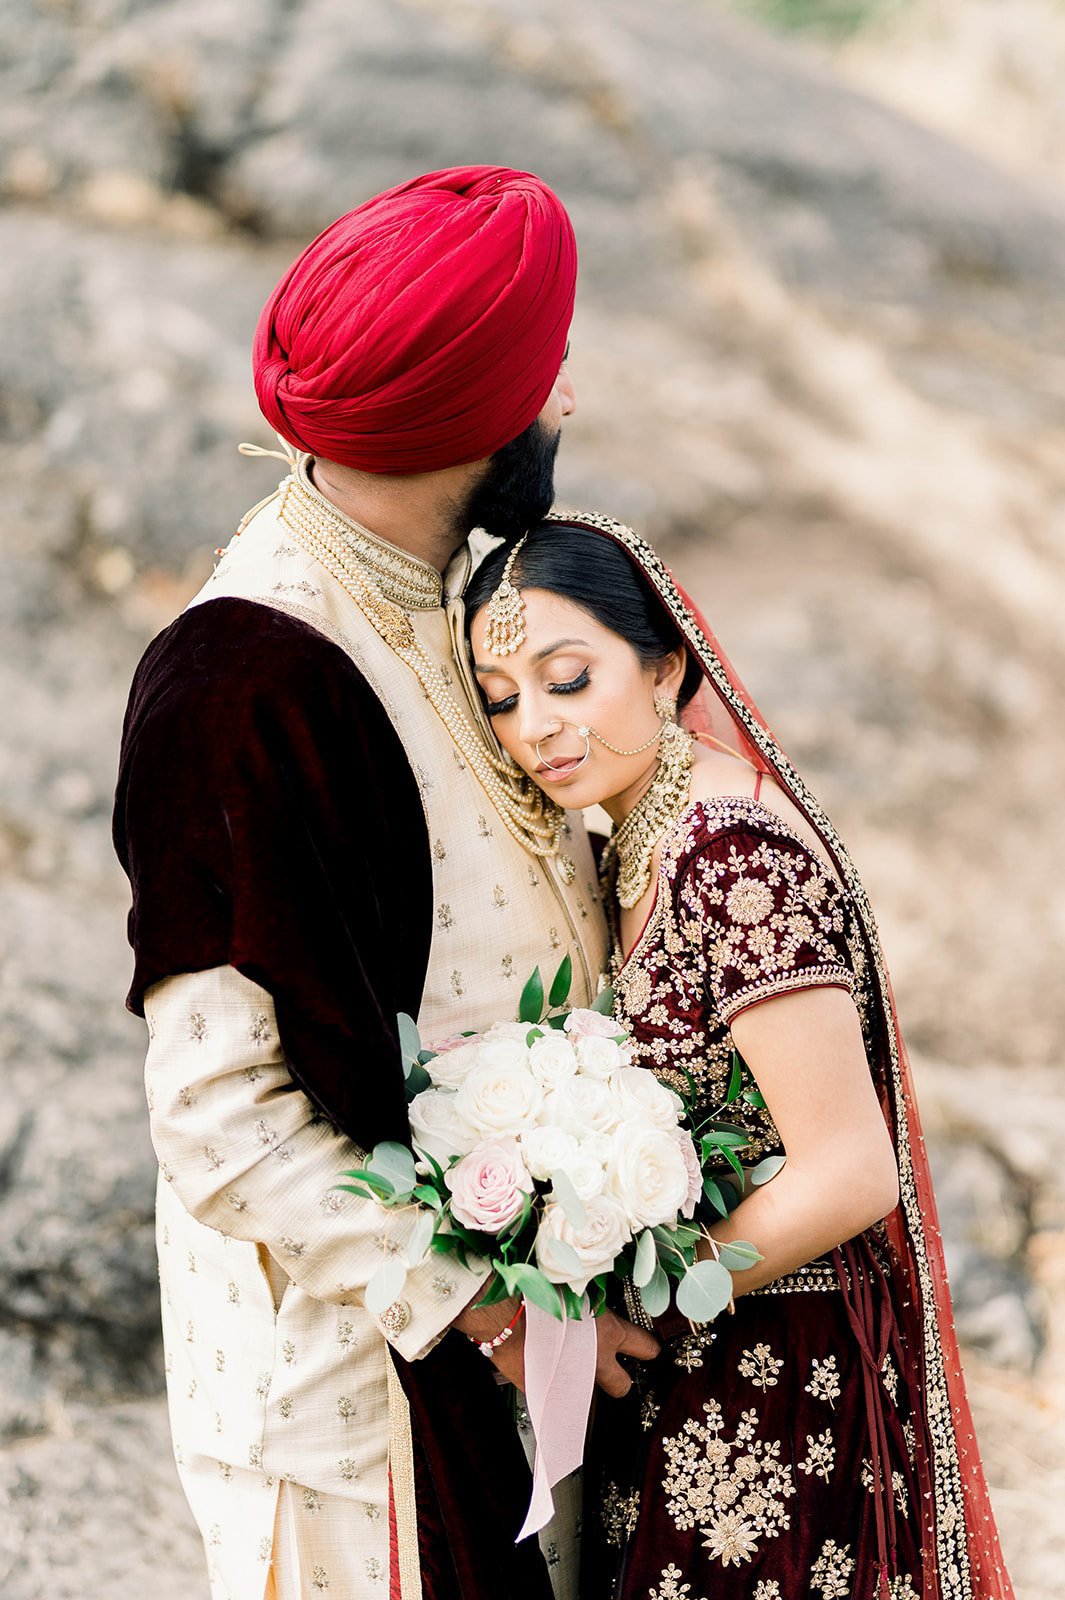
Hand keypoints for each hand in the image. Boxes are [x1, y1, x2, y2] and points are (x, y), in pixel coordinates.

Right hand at [451, 1297, 658, 1394]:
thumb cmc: (538, 1292)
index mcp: (608, 1333)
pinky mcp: (549, 1393)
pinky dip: (553, 1380)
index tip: (651, 1350)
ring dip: (581, 1379)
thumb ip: (588, 1303)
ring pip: (588, 1392)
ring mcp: (573, 1382)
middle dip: (620, 1380)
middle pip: (622, 1386)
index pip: (643, 1347)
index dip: (649, 1348)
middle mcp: (595, 1362)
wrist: (504, 1315)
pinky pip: (557, 1392)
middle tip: (614, 1370)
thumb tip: (591, 1300)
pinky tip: (542, 1365)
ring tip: (567, 1363)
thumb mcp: (574, 1290)